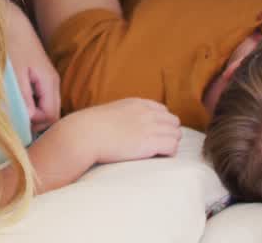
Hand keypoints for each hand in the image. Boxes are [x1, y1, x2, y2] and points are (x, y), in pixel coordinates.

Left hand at [4, 4, 60, 132]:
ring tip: (10, 110)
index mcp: (50, 82)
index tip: (14, 123)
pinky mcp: (38, 77)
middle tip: (11, 120)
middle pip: (50, 115)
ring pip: (44, 108)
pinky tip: (12, 99)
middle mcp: (52, 83)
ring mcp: (46, 80)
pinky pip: (38, 99)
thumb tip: (30, 119)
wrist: (9, 21)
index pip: (51, 117)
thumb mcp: (15, 73)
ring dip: (29, 114)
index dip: (35, 126)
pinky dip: (27, 104)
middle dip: (32, 123)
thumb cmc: (10, 44)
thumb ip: (23, 97)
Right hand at [65, 98, 181, 163]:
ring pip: (176, 134)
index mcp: (137, 103)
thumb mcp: (110, 113)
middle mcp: (146, 112)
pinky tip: (159, 157)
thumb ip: (122, 116)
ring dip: (170, 143)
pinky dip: (169, 153)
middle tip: (159, 146)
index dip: (161, 124)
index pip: (163, 110)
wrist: (84, 135)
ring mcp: (149, 126)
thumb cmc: (91, 129)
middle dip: (169, 133)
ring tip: (159, 153)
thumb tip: (121, 128)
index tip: (154, 134)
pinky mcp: (150, 142)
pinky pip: (173, 146)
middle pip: (173, 121)